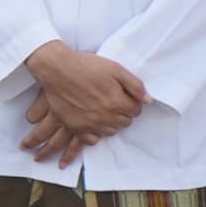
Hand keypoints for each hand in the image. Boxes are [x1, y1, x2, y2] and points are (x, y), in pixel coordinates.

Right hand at [16, 43, 146, 165]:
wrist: (57, 69)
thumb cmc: (86, 66)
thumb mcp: (115, 68)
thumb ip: (135, 85)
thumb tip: (148, 100)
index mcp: (117, 102)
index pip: (136, 111)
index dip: (132, 102)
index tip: (125, 96)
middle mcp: (105, 117)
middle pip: (124, 123)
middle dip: (123, 113)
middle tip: (114, 102)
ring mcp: (90, 124)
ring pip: (110, 132)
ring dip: (111, 123)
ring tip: (103, 111)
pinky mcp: (75, 127)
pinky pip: (91, 140)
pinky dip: (94, 134)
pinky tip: (93, 125)